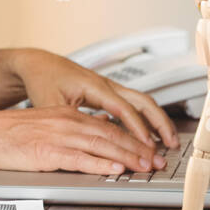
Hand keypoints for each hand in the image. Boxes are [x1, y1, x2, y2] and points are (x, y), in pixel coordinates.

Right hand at [0, 106, 170, 175]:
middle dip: (138, 149)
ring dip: (127, 157)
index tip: (148, 150)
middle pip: (111, 135)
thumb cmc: (6, 133)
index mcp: (66, 115)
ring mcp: (58, 136)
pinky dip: (101, 164)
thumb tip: (92, 138)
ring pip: (101, 146)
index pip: (108, 126)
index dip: (132, 139)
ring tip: (145, 167)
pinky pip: (80, 159)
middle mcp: (66, 122)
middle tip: (157, 161)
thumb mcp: (43, 124)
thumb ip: (68, 131)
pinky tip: (115, 170)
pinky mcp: (47, 152)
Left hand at [11, 49, 178, 164]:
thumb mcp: (49, 102)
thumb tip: (79, 141)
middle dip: (160, 123)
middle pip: (143, 101)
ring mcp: (109, 88)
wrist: (39, 64)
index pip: (123, 108)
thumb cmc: (43, 79)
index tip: (147, 145)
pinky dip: (145, 119)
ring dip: (157, 121)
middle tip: (170, 144)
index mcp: (94, 86)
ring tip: (168, 141)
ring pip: (142, 102)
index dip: (137, 128)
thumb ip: (66, 121)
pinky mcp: (107, 93)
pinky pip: (133, 105)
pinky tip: (149, 135)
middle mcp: (106, 85)